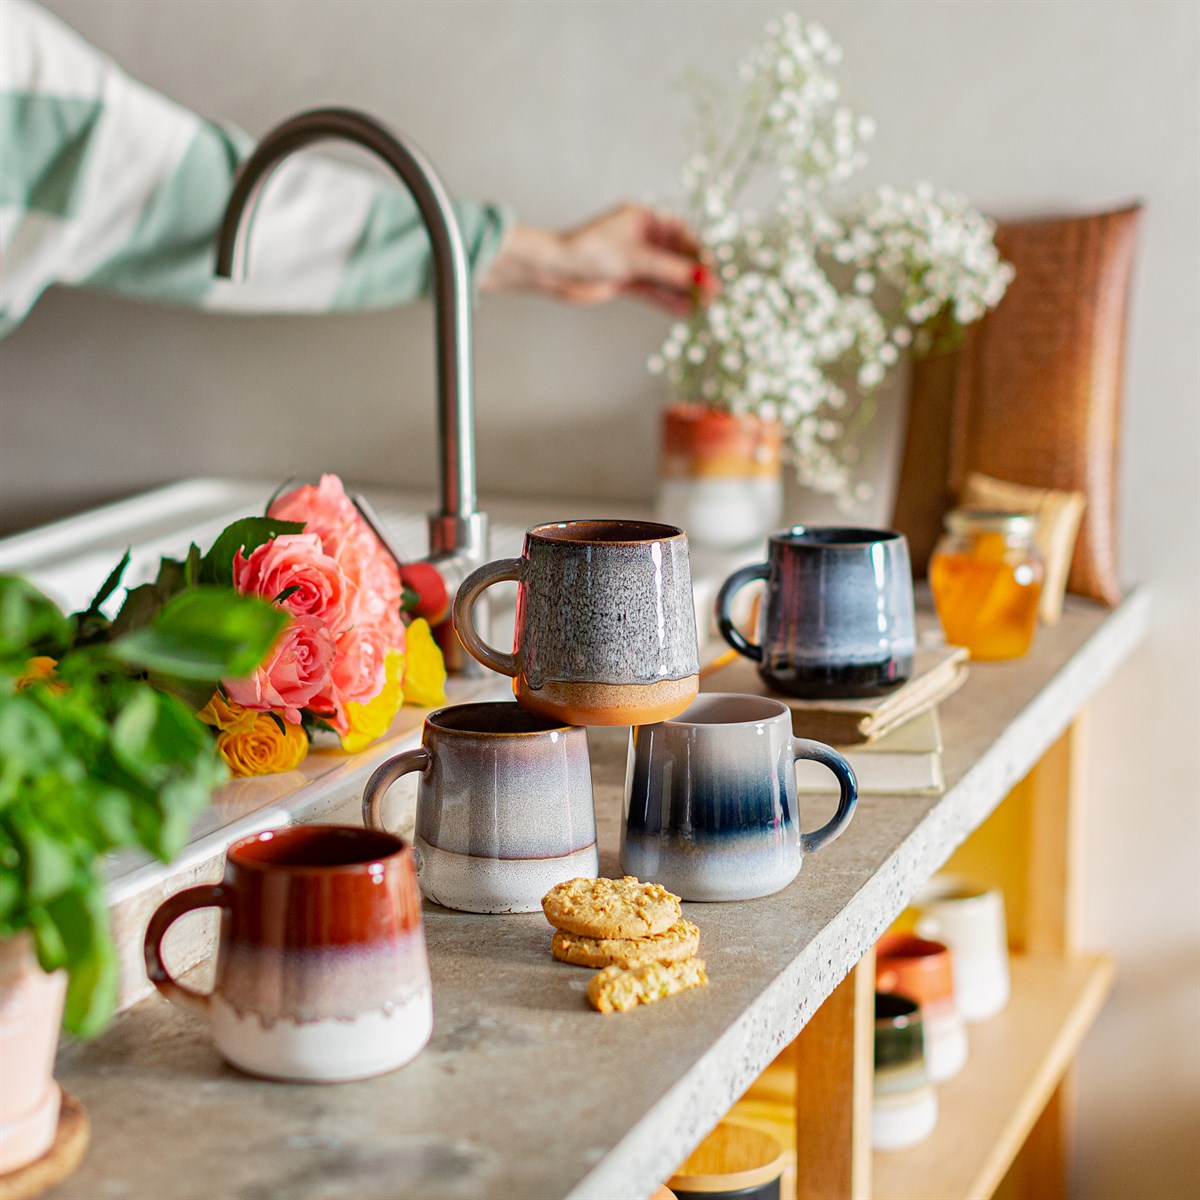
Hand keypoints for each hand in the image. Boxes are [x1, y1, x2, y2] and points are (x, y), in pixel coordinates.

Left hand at [483, 204, 715, 314]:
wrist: (555, 271)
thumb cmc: (588, 252)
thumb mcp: (636, 260)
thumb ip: (672, 272)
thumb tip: (705, 280)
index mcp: (642, 218)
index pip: (680, 233)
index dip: (697, 253)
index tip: (711, 271)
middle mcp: (640, 237)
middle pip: (675, 256)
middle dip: (694, 276)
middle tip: (714, 293)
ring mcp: (633, 259)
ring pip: (665, 276)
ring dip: (683, 291)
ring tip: (704, 307)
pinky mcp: (626, 279)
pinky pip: (653, 289)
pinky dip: (668, 300)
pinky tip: (685, 311)